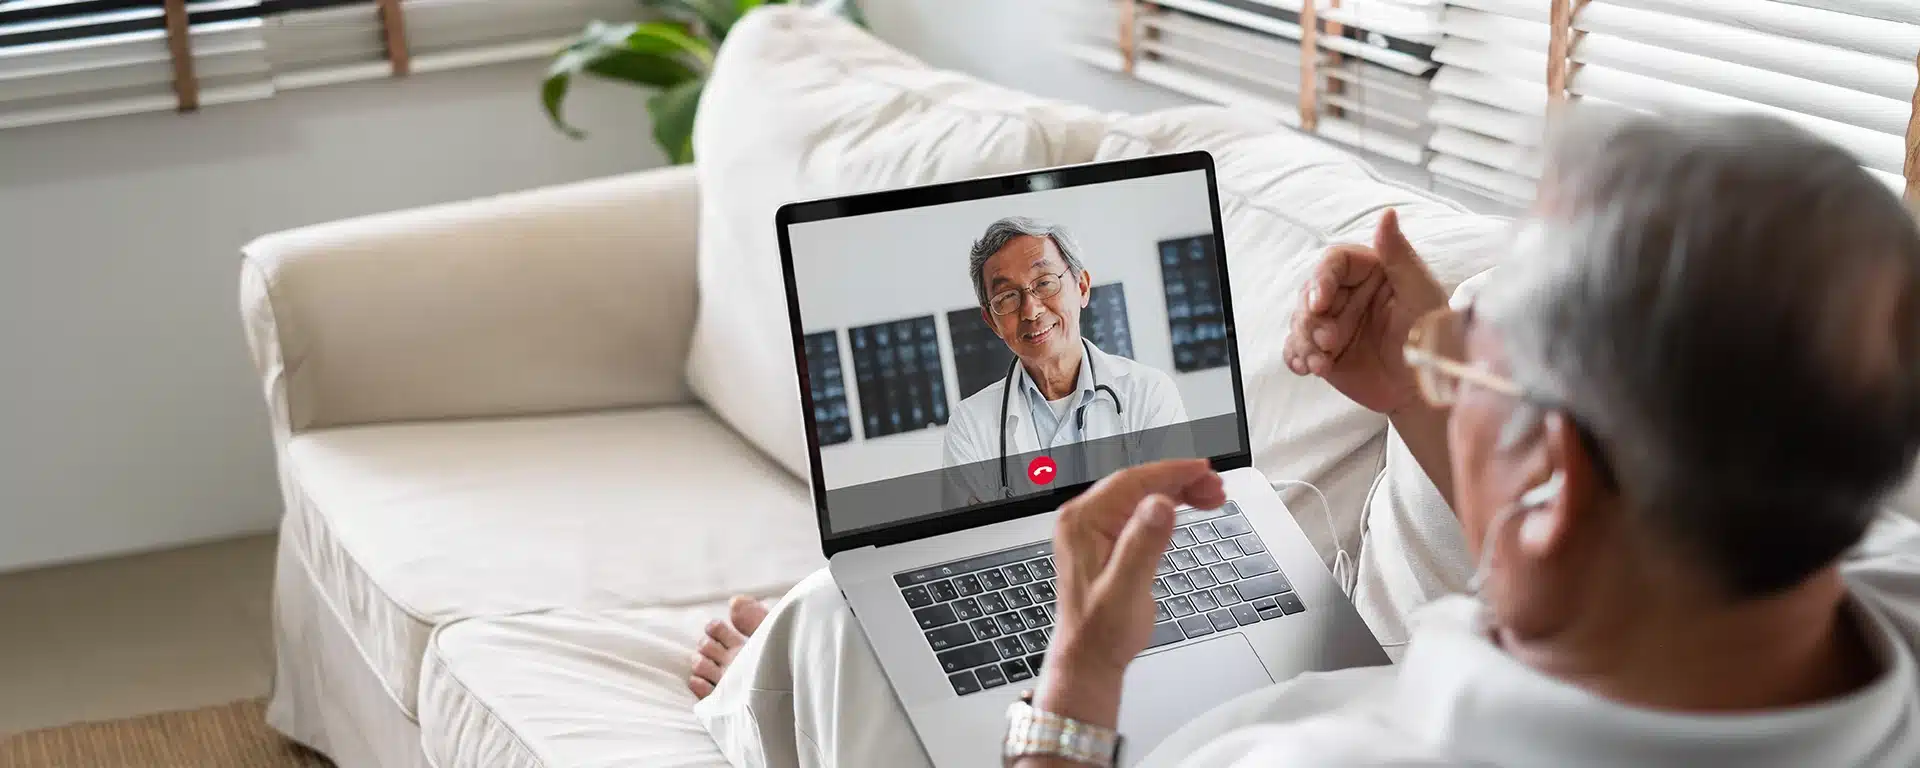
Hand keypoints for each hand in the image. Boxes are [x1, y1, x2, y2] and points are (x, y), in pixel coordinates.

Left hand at [1038, 460, 1227, 728]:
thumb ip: (1143, 545)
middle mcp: (1084, 520)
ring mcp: (1093, 529)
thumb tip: (1159, 505)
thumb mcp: (1127, 589)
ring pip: (1141, 496)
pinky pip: (1138, 511)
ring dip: (1176, 492)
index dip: (1171, 472)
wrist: (1089, 657)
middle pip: (1138, 484)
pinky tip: (1186, 507)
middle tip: (1216, 487)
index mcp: (1082, 522)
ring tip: (1211, 496)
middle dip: (1180, 481)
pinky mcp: (1106, 540)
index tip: (1203, 470)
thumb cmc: (1101, 631)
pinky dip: (1166, 506)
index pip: (1132, 481)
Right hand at [1284, 209, 1448, 414]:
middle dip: (1311, 319)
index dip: (1321, 279)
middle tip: (1328, 341)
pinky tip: (1306, 368)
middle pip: (1309, 293)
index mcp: (1369, 273)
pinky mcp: (1324, 352)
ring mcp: (1333, 324)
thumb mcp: (1420, 291)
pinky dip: (1296, 357)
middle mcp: (1348, 295)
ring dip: (1304, 341)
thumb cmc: (1432, 336)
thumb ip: (1398, 254)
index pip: (1333, 263)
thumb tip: (1387, 213)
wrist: (1427, 388)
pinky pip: (1296, 349)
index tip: (1320, 302)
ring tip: (1321, 363)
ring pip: (1299, 322)